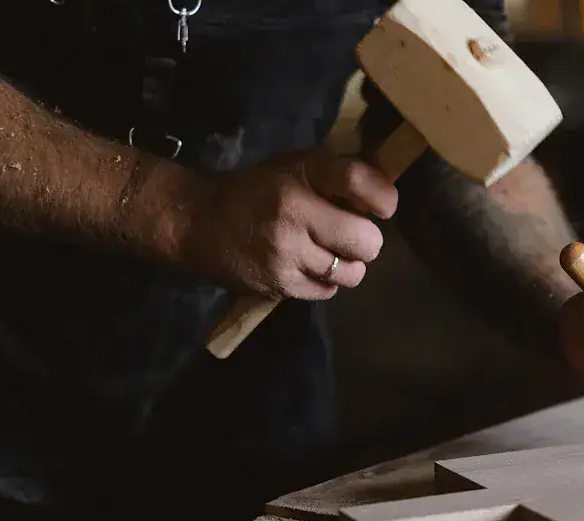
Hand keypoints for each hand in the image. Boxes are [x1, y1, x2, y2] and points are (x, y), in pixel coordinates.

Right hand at [178, 149, 397, 299]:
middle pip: (366, 241)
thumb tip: (386, 188)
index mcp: (301, 175)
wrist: (198, 221)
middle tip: (352, 235)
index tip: (383, 207)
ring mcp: (286, 254)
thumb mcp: (294, 166)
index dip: (383, 196)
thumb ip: (337, 174)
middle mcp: (294, 214)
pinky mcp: (278, 285)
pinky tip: (309, 266)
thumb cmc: (257, 189)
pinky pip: (327, 290)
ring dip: (348, 264)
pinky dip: (325, 281)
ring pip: (351, 273)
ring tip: (330, 252)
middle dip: (367, 240)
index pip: (357, 180)